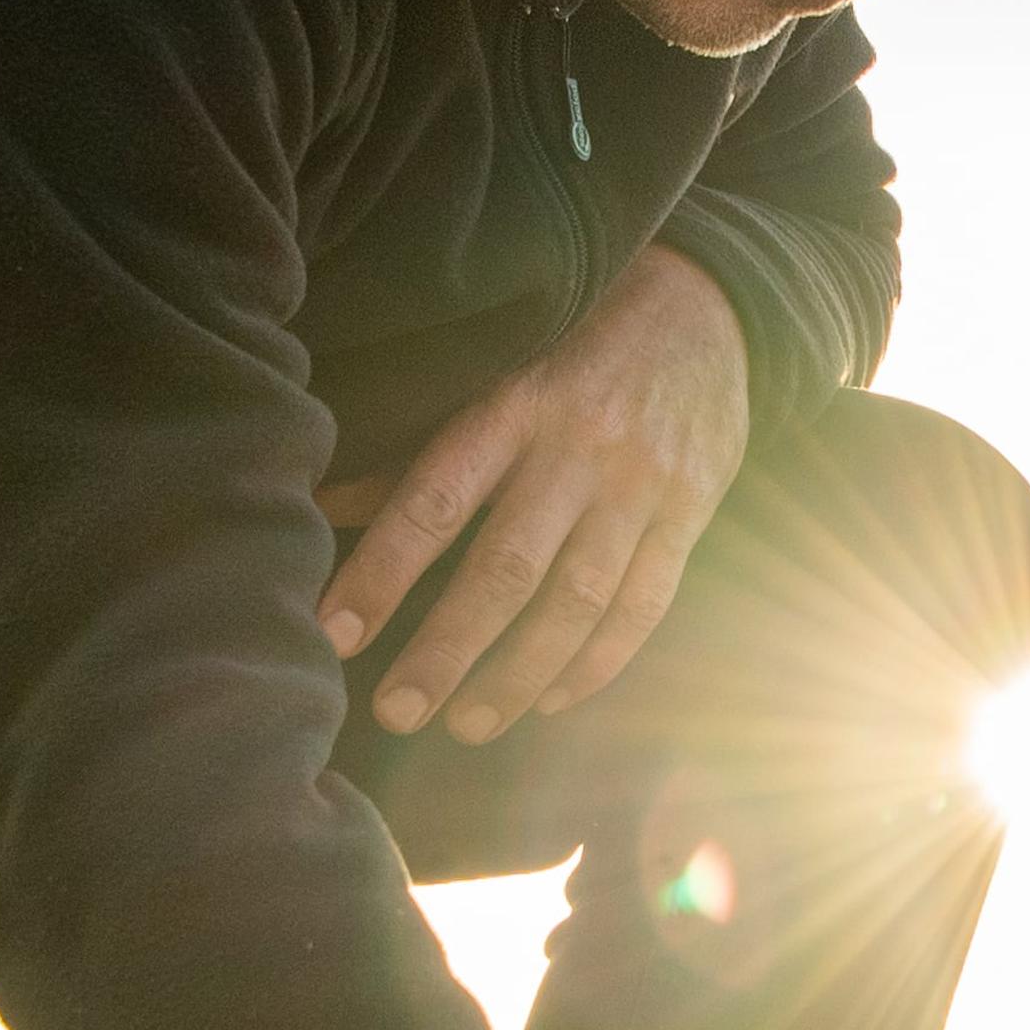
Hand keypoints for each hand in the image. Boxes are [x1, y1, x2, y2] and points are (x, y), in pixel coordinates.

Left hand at [320, 247, 748, 743]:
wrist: (707, 304)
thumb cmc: (571, 343)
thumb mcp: (493, 370)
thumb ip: (419, 447)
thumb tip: (322, 504)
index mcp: (514, 404)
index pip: (436, 499)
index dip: (383, 572)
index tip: (333, 633)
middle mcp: (580, 447)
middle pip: (507, 567)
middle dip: (447, 649)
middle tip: (394, 712)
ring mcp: (642, 485)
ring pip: (578, 601)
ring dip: (519, 674)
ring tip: (466, 725)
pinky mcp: (692, 513)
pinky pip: (645, 605)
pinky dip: (598, 663)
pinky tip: (552, 701)